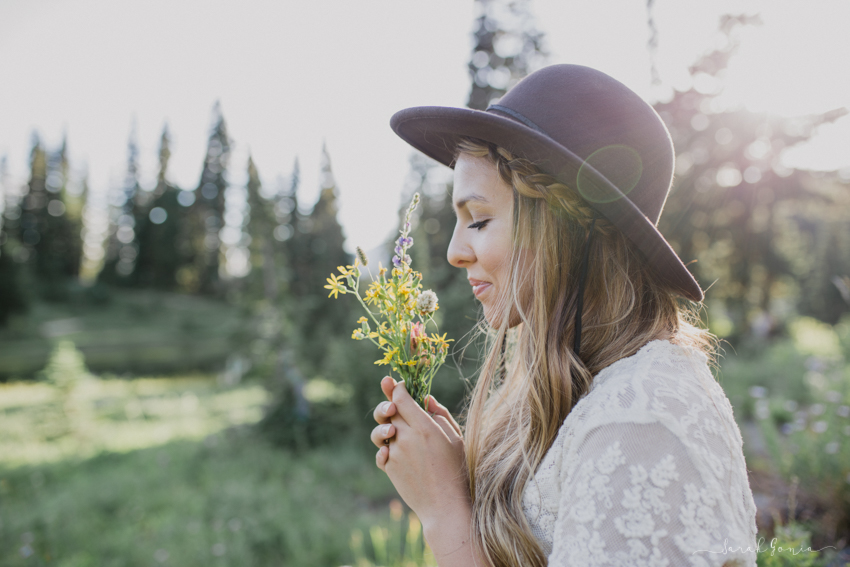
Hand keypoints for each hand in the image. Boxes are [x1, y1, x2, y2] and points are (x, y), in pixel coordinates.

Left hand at [371, 377, 467, 525]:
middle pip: (388, 410)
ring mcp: (396, 452)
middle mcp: (407, 437)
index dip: (397, 388)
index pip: (401, 398)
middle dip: (388, 403)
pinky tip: (392, 449)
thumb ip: (440, 414)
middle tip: (391, 403)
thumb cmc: (455, 469)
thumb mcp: (455, 437)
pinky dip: (385, 448)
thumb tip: (426, 398)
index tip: (400, 385)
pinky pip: (381, 451)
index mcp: (424, 426)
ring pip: (381, 430)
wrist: (444, 505)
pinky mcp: (389, 467)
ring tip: (392, 429)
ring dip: (384, 426)